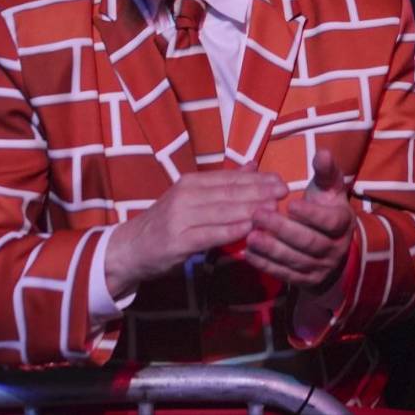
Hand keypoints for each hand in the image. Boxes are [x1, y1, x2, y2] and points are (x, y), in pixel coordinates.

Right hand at [104, 169, 286, 295]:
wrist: (130, 248)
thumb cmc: (167, 222)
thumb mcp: (192, 197)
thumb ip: (222, 183)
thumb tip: (253, 166)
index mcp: (191, 182)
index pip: (230, 178)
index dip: (258, 180)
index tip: (282, 182)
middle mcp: (185, 195)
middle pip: (229, 193)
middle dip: (260, 192)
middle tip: (284, 193)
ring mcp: (180, 218)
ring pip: (222, 212)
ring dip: (250, 210)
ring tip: (274, 210)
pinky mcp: (177, 241)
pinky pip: (209, 234)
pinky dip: (230, 231)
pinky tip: (248, 229)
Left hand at [243, 149, 355, 291]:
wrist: (331, 249)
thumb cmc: (324, 208)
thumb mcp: (328, 189)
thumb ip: (325, 171)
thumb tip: (321, 152)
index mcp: (343, 223)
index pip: (330, 222)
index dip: (311, 214)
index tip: (289, 203)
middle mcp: (335, 248)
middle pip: (309, 242)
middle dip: (283, 229)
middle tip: (258, 215)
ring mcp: (321, 268)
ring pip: (296, 260)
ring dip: (272, 249)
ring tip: (250, 236)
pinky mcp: (306, 281)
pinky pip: (285, 274)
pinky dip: (266, 265)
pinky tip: (249, 253)